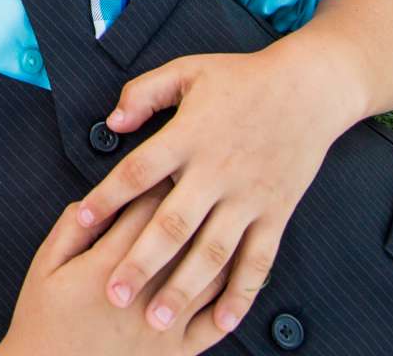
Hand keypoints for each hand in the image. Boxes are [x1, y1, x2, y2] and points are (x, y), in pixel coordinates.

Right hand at [0, 189, 228, 355]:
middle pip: (182, 237)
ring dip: (218, 243)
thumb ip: (71, 228)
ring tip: (225, 219)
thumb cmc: (43, 319)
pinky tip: (234, 275)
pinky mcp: (176, 352)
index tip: (170, 164)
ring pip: (207, 275)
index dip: (161, 181)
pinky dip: (230, 298)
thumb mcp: (44, 266)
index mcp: (107, 267)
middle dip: (194, 203)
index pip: (145, 211)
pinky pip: (215, 323)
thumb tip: (97, 200)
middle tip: (203, 180)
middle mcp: (144, 293)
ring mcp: (164, 324)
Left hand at [74, 40, 360, 339]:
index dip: (107, 196)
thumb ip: (143, 93)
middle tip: (113, 294)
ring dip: (184, 289)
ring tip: (157, 320)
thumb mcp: (186, 71)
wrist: (310, 89)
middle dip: (141, 262)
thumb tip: (112, 122)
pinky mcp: (276, 213)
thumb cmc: (243, 78)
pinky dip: (241, 294)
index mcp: (189, 136)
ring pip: (213, 253)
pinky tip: (222, 321)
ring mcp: (248, 197)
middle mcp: (217, 172)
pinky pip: (258, 261)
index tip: (82, 220)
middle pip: (172, 224)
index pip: (139, 171)